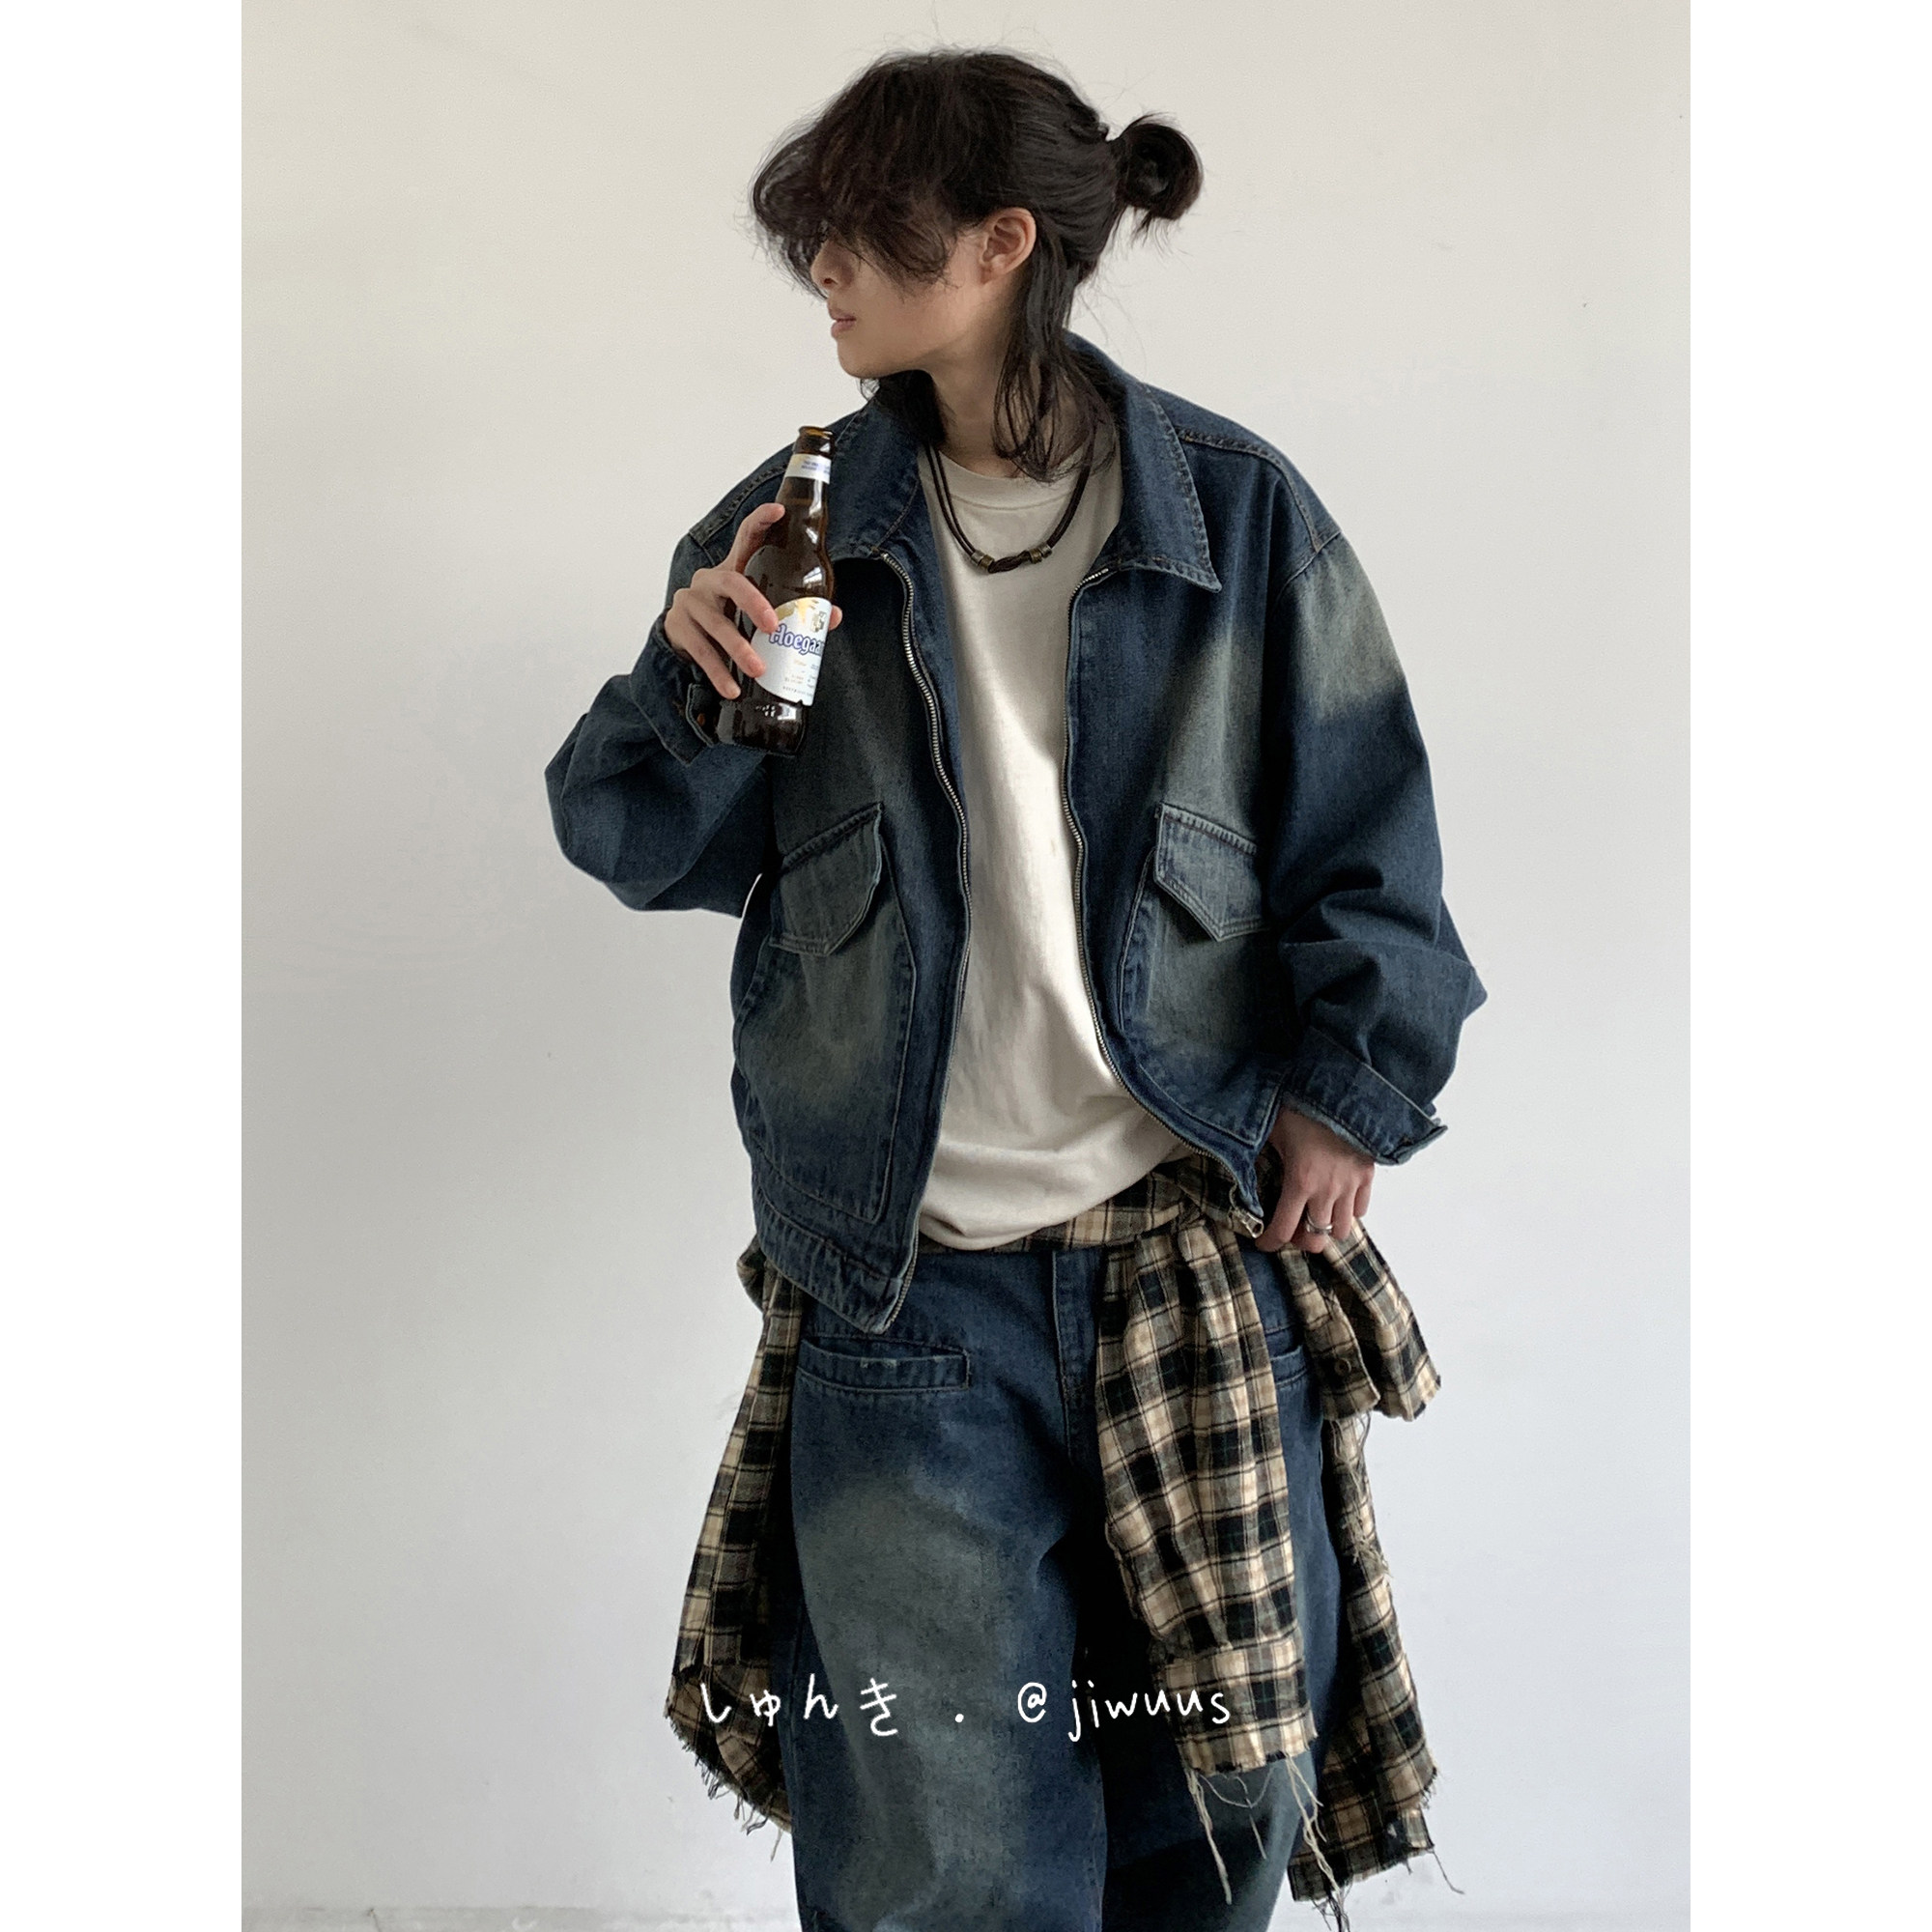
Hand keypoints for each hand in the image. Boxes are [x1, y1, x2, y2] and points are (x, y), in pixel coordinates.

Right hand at [664, 502, 843, 698]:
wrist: (685, 637)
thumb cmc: (731, 617)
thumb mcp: (755, 610)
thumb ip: (790, 610)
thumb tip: (832, 616)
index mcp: (734, 568)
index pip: (746, 537)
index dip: (761, 520)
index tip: (779, 509)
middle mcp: (710, 579)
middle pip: (731, 582)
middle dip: (753, 603)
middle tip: (773, 627)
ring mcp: (691, 601)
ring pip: (715, 623)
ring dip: (738, 649)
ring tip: (758, 670)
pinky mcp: (679, 626)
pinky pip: (700, 650)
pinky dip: (717, 672)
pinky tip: (732, 687)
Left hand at [1257, 1104, 1374, 1254]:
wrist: (1342, 1090)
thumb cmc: (1303, 1106)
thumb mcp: (1271, 1130)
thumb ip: (1257, 1152)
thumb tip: (1235, 1160)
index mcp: (1299, 1181)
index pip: (1284, 1229)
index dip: (1270, 1242)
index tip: (1262, 1242)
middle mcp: (1327, 1190)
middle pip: (1317, 1239)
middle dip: (1302, 1240)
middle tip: (1293, 1229)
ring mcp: (1350, 1184)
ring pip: (1342, 1229)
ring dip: (1327, 1227)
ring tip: (1316, 1215)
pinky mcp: (1368, 1175)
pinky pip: (1362, 1209)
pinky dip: (1350, 1211)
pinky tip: (1337, 1199)